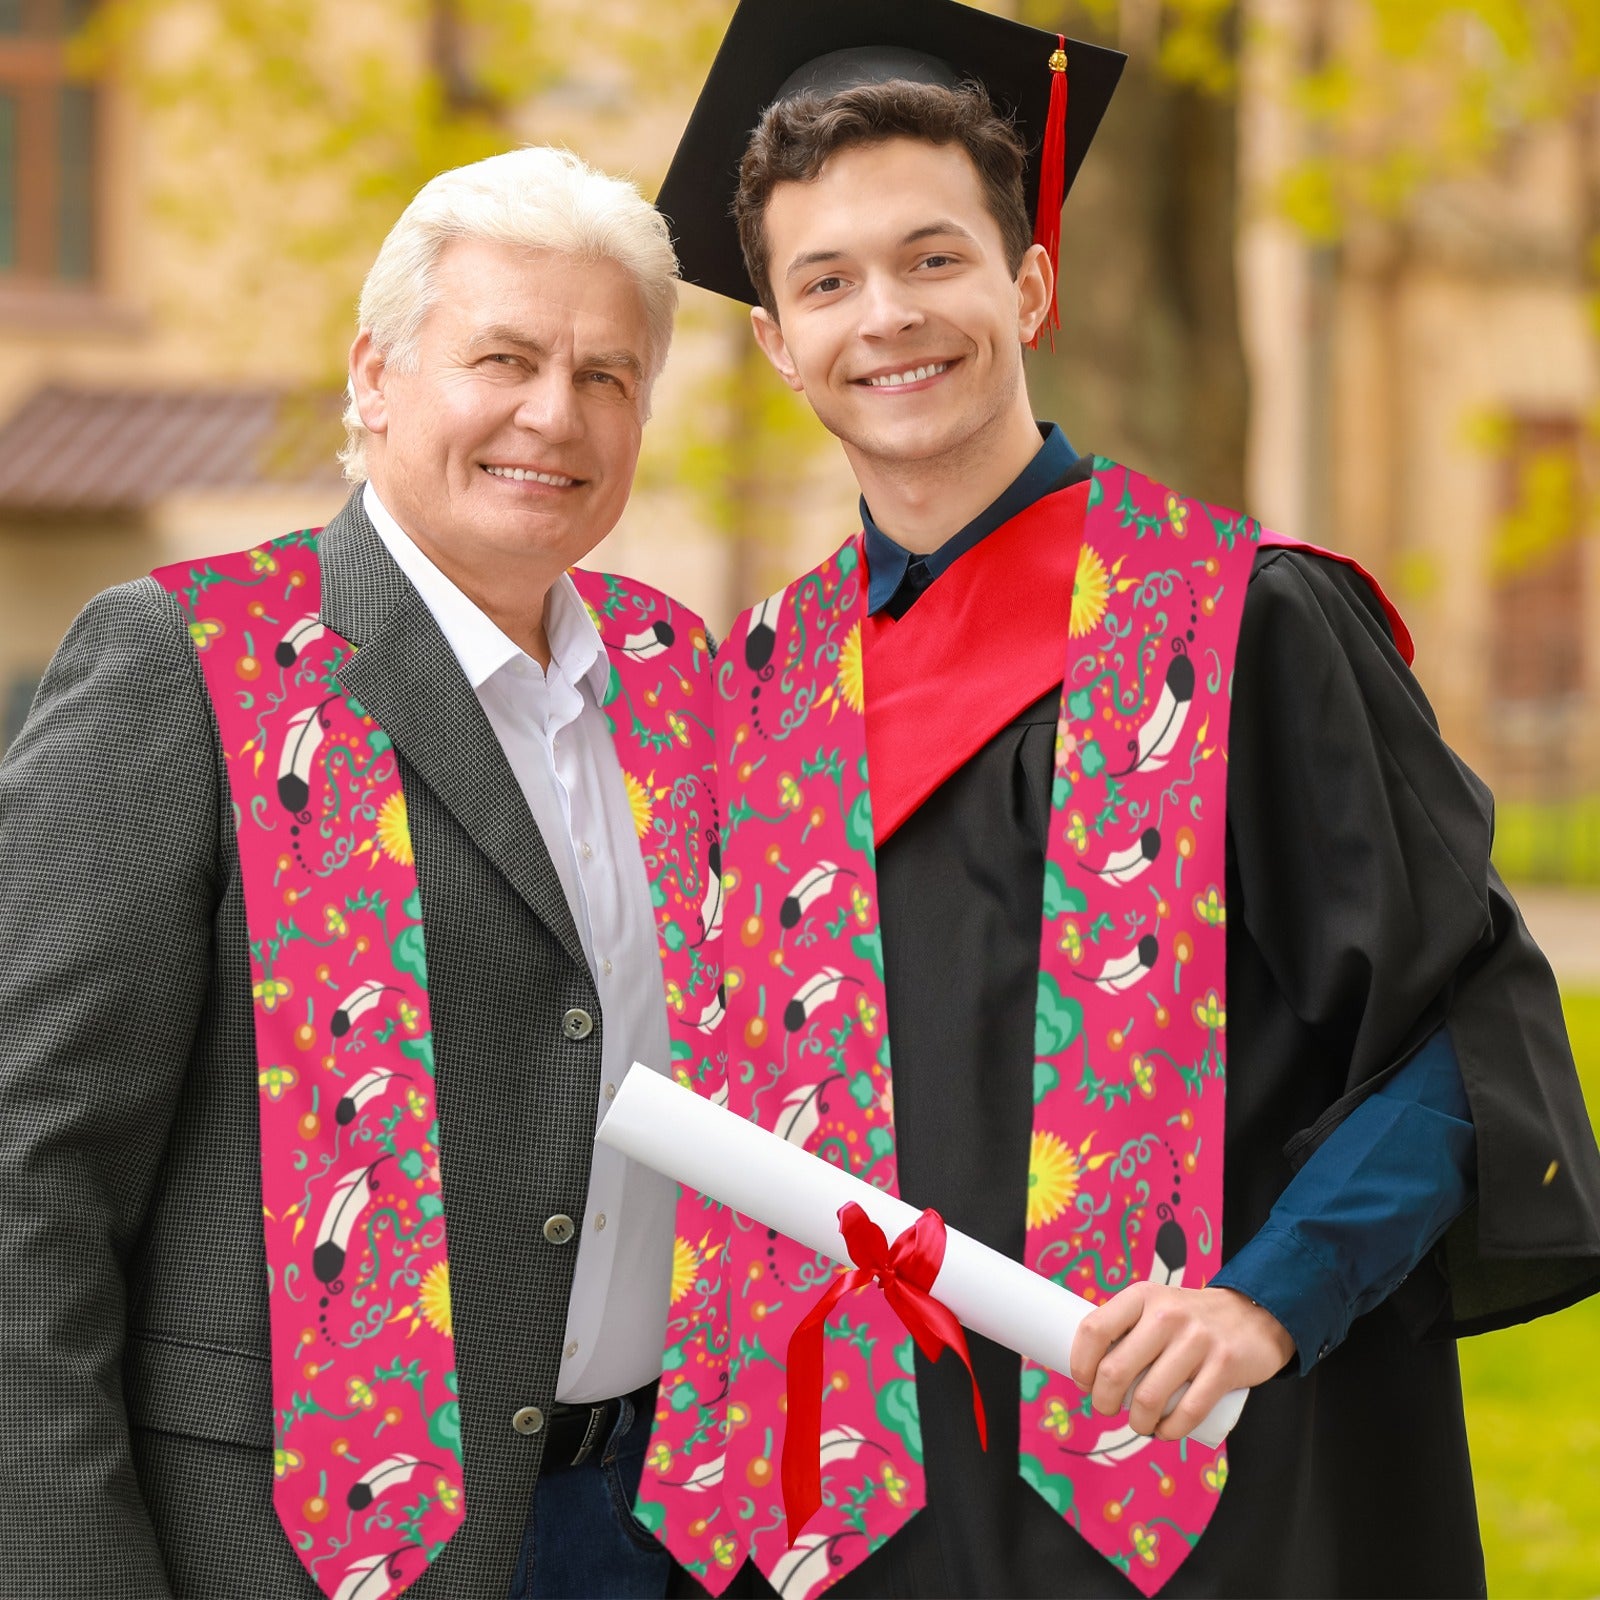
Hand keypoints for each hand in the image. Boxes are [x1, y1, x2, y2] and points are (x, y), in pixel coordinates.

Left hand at [1068, 1283, 1295, 1440]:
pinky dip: (1169, 1431)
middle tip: (1107, 1409)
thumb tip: (1088, 1367)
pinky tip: (1164, 1432)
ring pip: (1148, 1398)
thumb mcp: (1155, 1305)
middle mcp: (1166, 1314)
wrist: (1254, 1314)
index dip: (1080, 1364)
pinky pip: (1187, 1412)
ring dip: (1137, 1423)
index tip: (1084, 1383)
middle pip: (1115, 1370)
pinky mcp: (1224, 1366)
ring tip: (1139, 1423)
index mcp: (1142, 1296)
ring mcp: (1197, 1339)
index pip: (1093, 1330)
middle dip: (1103, 1402)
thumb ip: (1127, 1327)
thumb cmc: (1190, 1319)